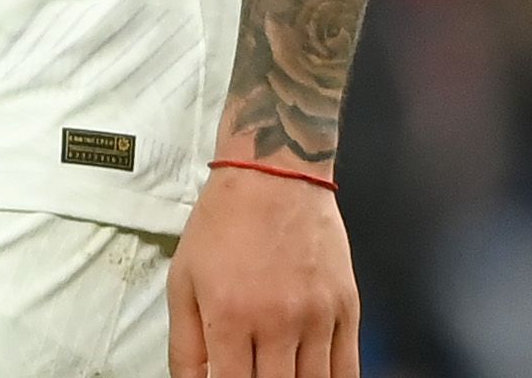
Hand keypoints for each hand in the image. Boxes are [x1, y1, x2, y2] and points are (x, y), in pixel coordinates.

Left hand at [169, 165, 361, 377]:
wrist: (274, 174)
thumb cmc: (222, 225)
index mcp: (231, 318)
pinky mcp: (347, 307)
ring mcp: (318, 317)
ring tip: (280, 374)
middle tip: (254, 374)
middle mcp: (279, 323)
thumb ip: (186, 346)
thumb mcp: (183, 281)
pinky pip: (348, 369)